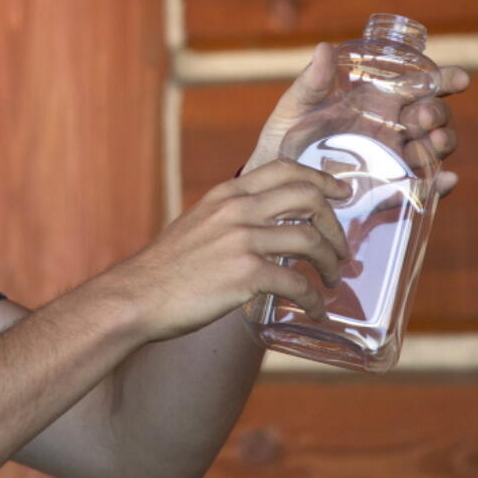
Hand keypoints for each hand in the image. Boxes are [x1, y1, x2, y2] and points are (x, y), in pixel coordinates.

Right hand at [121, 160, 350, 342]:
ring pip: (310, 238)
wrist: (136, 297)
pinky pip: (297, 283)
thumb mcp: (196, 224)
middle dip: (335, 223)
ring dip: (331, 261)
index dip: (320, 179)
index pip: (284, 168)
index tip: (341, 194)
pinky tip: (314, 309)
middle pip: (307, 197)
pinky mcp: (244, 274)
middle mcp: (236, 209)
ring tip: (332, 279)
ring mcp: (241, 240)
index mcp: (225, 194)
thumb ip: (228, 217)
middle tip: (341, 247)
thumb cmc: (166, 269)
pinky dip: (313, 298)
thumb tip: (262, 225)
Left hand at [241, 43, 469, 196]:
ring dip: (442, 144)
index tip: (459, 79)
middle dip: (438, 114)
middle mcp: (392, 128)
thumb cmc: (285, 137)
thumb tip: (324, 47)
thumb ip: (311, 82)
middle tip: (424, 116)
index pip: (418, 86)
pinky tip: (446, 180)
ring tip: (435, 143)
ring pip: (433, 150)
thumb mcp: (294, 107)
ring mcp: (393, 159)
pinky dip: (439, 185)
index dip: (443, 80)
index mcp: (376, 101)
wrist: (274, 181)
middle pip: (432, 118)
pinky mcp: (390, 189)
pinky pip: (423, 188)